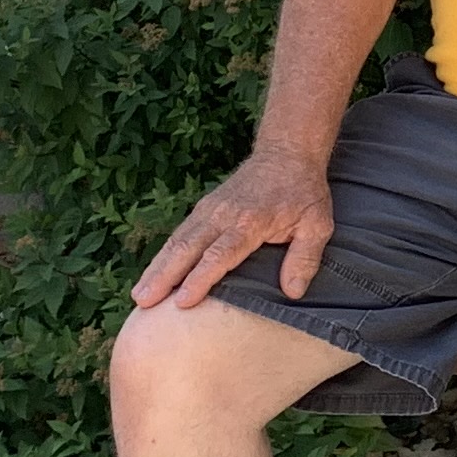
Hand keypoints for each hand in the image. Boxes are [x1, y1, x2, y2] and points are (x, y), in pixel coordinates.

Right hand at [132, 152, 337, 311]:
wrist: (287, 153)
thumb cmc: (303, 193)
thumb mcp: (317, 224)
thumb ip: (305, 258)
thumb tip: (292, 292)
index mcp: (250, 222)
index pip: (220, 254)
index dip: (200, 278)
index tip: (182, 301)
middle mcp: (223, 216)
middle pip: (187, 248)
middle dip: (164, 277)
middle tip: (144, 302)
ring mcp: (210, 210)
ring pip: (177, 241)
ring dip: (156, 268)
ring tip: (139, 295)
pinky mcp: (204, 208)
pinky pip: (180, 234)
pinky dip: (163, 255)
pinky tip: (152, 274)